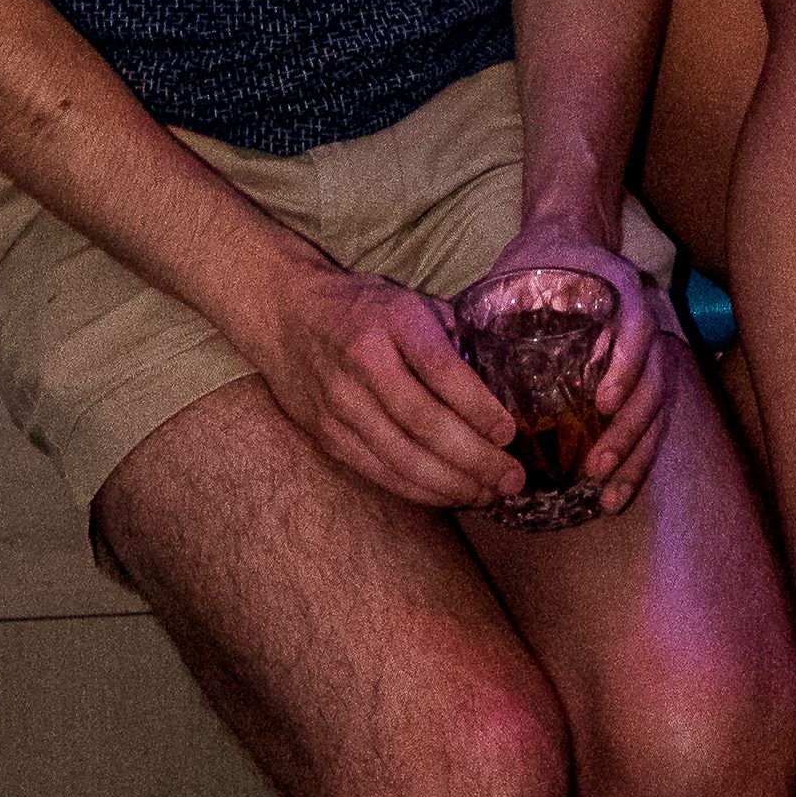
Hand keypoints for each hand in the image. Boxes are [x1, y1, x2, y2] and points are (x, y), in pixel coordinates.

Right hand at [248, 249, 520, 512]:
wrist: (283, 313)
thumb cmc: (362, 307)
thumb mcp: (410, 302)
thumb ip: (451, 337)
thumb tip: (497, 383)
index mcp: (392, 321)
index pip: (441, 370)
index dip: (478, 407)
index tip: (509, 433)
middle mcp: (363, 363)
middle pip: (424, 423)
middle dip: (474, 458)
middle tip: (511, 478)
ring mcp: (339, 403)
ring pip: (402, 457)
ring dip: (451, 484)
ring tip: (488, 494)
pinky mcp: (326, 434)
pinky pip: (378, 471)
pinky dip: (417, 489)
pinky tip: (448, 495)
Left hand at [456, 217, 674, 509]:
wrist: (569, 241)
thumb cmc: (538, 261)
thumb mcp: (519, 269)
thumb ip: (502, 301)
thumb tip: (457, 343)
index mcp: (619, 291)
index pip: (637, 328)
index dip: (626, 366)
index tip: (601, 402)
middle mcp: (643, 322)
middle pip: (656, 380)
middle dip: (630, 428)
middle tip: (597, 464)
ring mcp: (648, 352)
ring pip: (659, 407)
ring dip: (637, 453)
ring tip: (607, 492)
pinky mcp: (639, 378)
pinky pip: (651, 421)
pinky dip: (636, 459)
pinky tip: (612, 493)